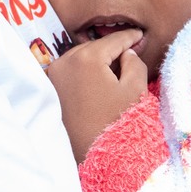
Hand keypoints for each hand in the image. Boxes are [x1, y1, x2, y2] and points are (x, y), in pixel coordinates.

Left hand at [46, 30, 147, 162]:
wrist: (94, 157)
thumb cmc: (117, 124)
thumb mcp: (135, 89)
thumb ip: (134, 62)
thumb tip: (126, 53)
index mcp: (87, 58)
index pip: (113, 40)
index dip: (130, 36)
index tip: (140, 34)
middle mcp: (64, 61)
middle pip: (95, 47)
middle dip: (112, 48)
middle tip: (131, 50)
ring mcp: (54, 75)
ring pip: (81, 57)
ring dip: (97, 59)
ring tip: (117, 66)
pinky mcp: (50, 89)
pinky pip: (71, 71)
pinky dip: (85, 70)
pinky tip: (99, 79)